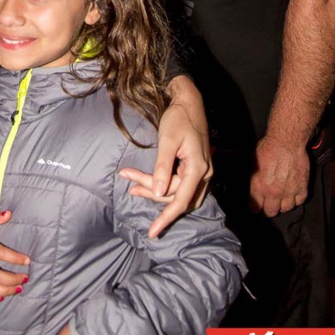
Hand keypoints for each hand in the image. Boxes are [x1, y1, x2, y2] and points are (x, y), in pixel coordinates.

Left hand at [120, 92, 212, 238]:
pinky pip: (182, 185)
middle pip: (178, 197)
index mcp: (198, 168)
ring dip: (157, 191)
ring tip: (133, 184)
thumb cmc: (178, 118)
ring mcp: (202, 172)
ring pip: (179, 193)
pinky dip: (164, 186)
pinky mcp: (196, 168)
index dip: (165, 218)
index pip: (181, 200)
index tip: (152, 232)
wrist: (189, 102)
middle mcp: (205, 173)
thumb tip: (159, 192)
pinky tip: (149, 182)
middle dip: (153, 194)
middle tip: (130, 184)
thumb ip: (163, 167)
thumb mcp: (167, 140)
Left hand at [249, 134, 309, 216]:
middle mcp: (273, 192)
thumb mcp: (253, 164)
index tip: (257, 207)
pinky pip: (299, 201)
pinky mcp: (302, 187)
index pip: (255, 207)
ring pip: (286, 209)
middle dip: (269, 209)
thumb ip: (254, 180)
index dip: (256, 208)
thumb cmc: (268, 148)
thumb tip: (253, 189)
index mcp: (259, 186)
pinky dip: (296, 199)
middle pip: (271, 212)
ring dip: (283, 205)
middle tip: (269, 205)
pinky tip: (293, 194)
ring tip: (282, 199)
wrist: (286, 142)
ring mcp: (289, 192)